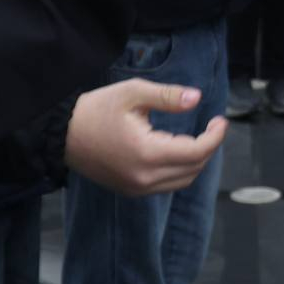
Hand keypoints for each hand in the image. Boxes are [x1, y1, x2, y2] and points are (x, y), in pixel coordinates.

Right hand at [64, 79, 226, 196]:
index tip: (221, 120)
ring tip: (199, 136)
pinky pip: (167, 185)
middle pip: (194, 169)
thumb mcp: (132, 93)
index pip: (196, 152)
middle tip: (213, 126)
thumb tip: (197, 99)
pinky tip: (178, 149)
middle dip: (209, 147)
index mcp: (147, 153)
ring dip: (196, 161)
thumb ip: (168, 97)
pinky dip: (180, 169)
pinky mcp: (130, 190)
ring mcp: (137, 188)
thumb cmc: (96, 109)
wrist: (62, 135)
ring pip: (182, 180)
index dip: (215, 137)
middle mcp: (145, 177)